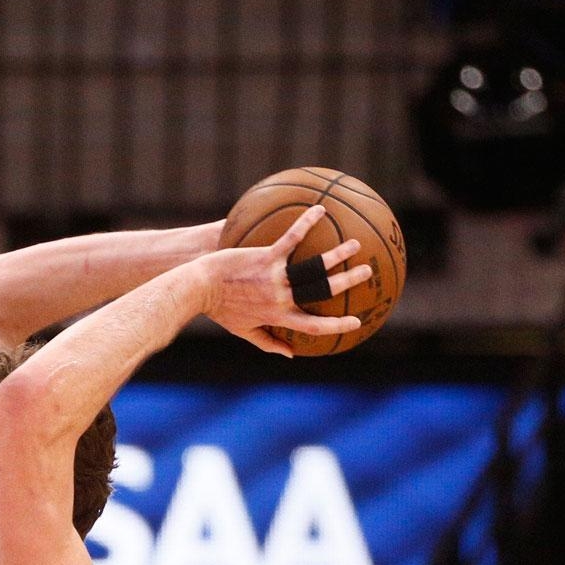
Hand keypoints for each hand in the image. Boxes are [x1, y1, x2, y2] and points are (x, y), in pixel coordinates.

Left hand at [195, 205, 371, 356]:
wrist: (198, 287)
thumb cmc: (219, 309)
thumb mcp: (244, 330)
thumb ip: (269, 342)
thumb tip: (291, 354)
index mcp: (278, 316)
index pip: (314, 326)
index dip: (337, 325)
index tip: (356, 321)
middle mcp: (281, 298)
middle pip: (323, 291)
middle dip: (348, 282)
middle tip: (367, 272)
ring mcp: (274, 276)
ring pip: (313, 267)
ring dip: (337, 254)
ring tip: (354, 243)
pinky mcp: (265, 256)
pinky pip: (291, 238)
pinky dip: (306, 223)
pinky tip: (319, 210)